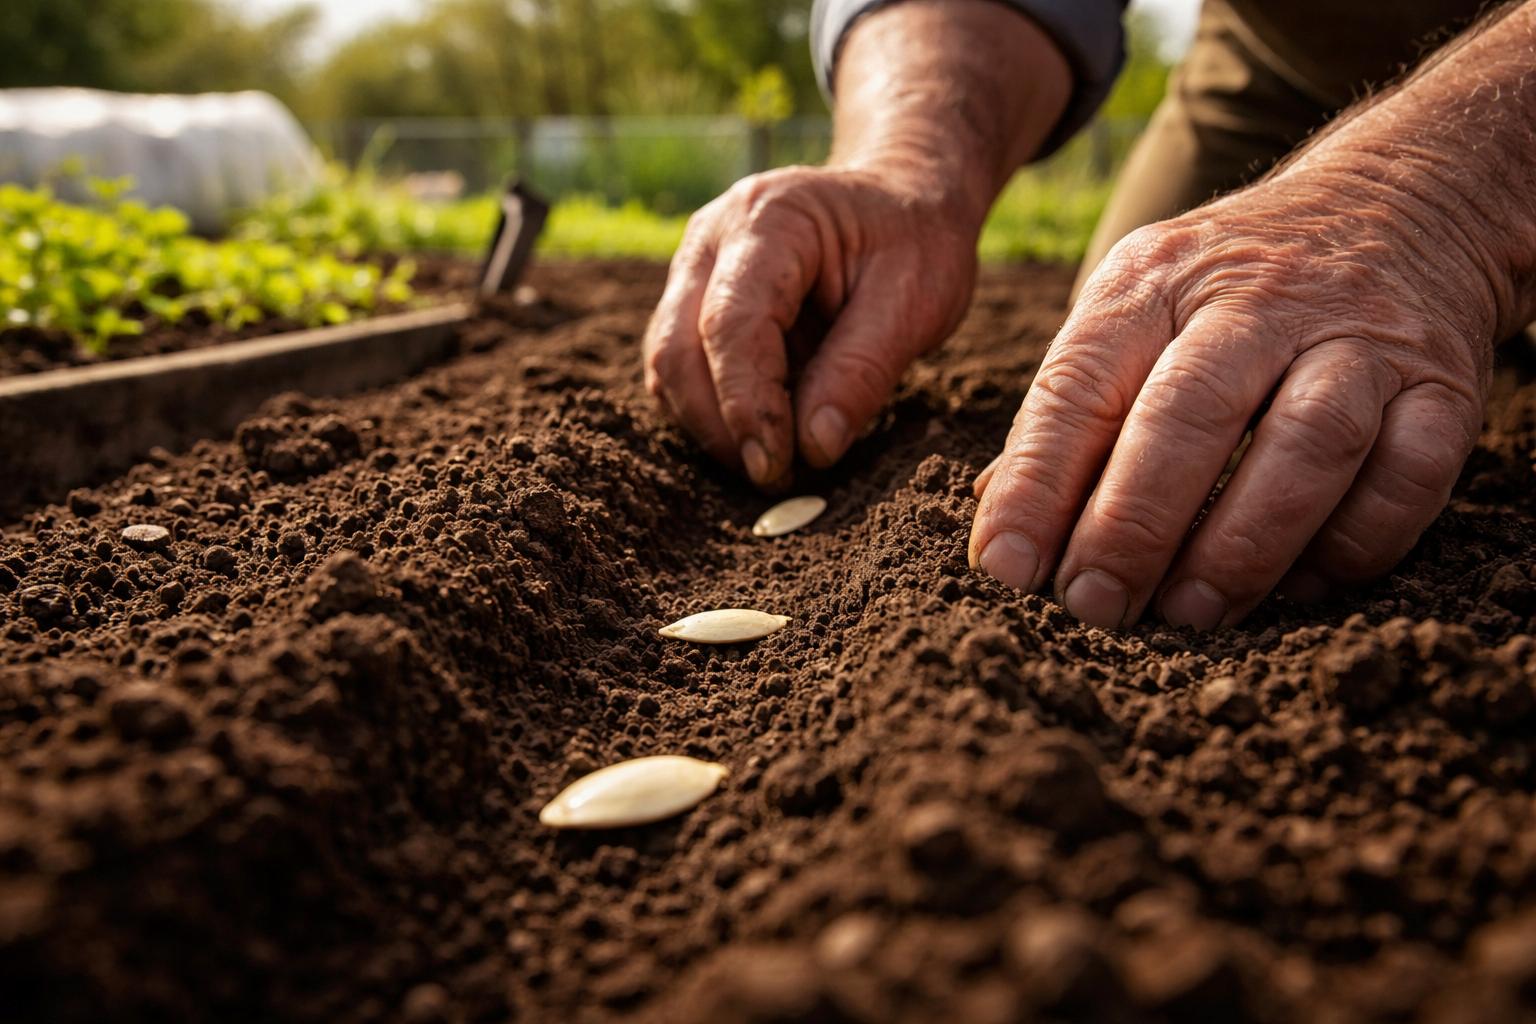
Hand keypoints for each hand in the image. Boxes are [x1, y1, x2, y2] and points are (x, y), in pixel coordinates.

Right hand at [643, 164, 977, 487]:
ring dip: (710, 426)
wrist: (901, 199)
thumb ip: (861, 371)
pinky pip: (677, 369)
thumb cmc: (914, 243)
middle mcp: (712, 237)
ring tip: (774, 459)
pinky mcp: (692, 301)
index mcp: (771, 218)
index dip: (746, 405)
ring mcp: (693, 267)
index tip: (775, 467)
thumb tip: (813, 448)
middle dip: (719, 426)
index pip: (731, 323)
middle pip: (677, 347)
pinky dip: (711, 412)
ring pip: (666, 365)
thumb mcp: (916, 301)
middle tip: (774, 477)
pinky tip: (762, 431)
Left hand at [969, 164, 1496, 628]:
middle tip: (1096, 606)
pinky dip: (1356, 541)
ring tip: (1189, 613)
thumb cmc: (1227, 290)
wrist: (1397, 203)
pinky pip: (1411, 472)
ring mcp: (1359, 336)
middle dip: (1133, 524)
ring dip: (1242, 544)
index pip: (1082, 383)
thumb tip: (1004, 528)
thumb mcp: (1135, 310)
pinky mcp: (1443, 381)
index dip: (1038, 483)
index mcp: (1156, 280)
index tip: (1006, 568)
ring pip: (1308, 443)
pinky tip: (1300, 587)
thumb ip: (1073, 411)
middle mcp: (1258, 297)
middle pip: (1190, 413)